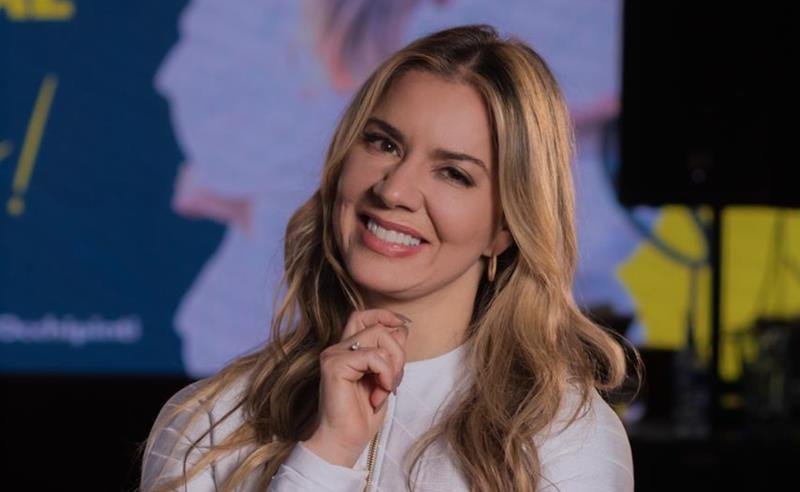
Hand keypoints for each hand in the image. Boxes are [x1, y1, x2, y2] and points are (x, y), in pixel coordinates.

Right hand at [303, 309, 409, 466]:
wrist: (344, 442)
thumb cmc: (363, 414)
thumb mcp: (385, 377)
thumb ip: (390, 353)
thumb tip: (402, 328)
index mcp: (347, 349)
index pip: (363, 316)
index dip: (385, 316)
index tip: (403, 327)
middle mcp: (338, 348)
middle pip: (378, 326)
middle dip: (398, 351)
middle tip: (395, 380)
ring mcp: (333, 355)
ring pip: (379, 336)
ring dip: (393, 365)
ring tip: (386, 389)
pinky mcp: (334, 365)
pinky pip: (374, 356)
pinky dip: (385, 374)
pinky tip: (378, 395)